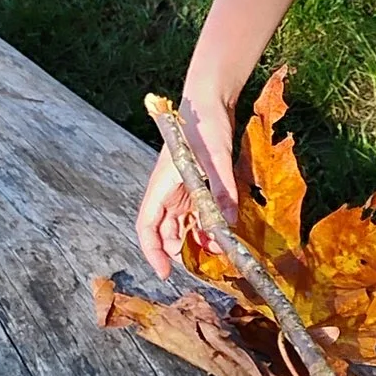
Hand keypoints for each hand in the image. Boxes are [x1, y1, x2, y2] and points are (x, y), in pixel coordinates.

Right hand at [136, 90, 238, 279]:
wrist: (210, 102)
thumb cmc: (206, 126)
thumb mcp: (217, 160)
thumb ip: (222, 191)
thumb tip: (228, 225)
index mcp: (162, 186)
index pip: (147, 227)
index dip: (152, 252)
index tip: (165, 273)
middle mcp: (167, 192)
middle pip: (165, 232)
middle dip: (181, 251)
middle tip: (204, 265)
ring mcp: (181, 190)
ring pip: (182, 226)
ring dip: (196, 241)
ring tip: (218, 250)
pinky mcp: (196, 186)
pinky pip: (197, 214)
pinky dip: (206, 227)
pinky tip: (222, 233)